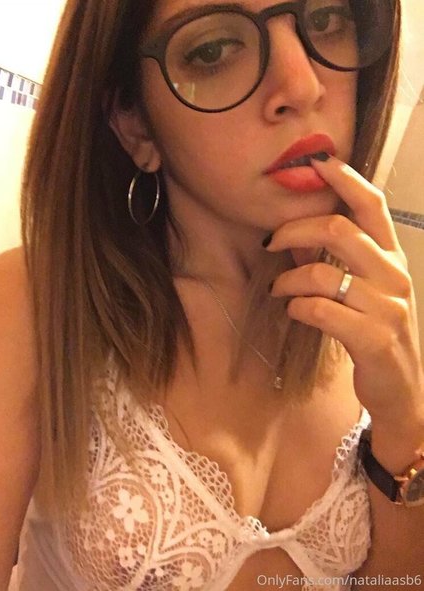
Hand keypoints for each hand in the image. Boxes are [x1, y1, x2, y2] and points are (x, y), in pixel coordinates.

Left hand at [265, 155, 423, 431]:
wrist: (402, 388)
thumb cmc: (375, 330)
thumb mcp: (362, 291)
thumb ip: (335, 262)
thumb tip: (293, 238)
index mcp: (392, 257)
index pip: (372, 205)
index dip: (345, 179)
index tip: (317, 161)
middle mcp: (394, 275)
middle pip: (339, 229)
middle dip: (294, 230)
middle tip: (270, 241)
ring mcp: (387, 307)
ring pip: (322, 273)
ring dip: (288, 279)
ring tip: (277, 289)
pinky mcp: (373, 338)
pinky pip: (321, 311)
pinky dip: (298, 307)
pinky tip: (294, 311)